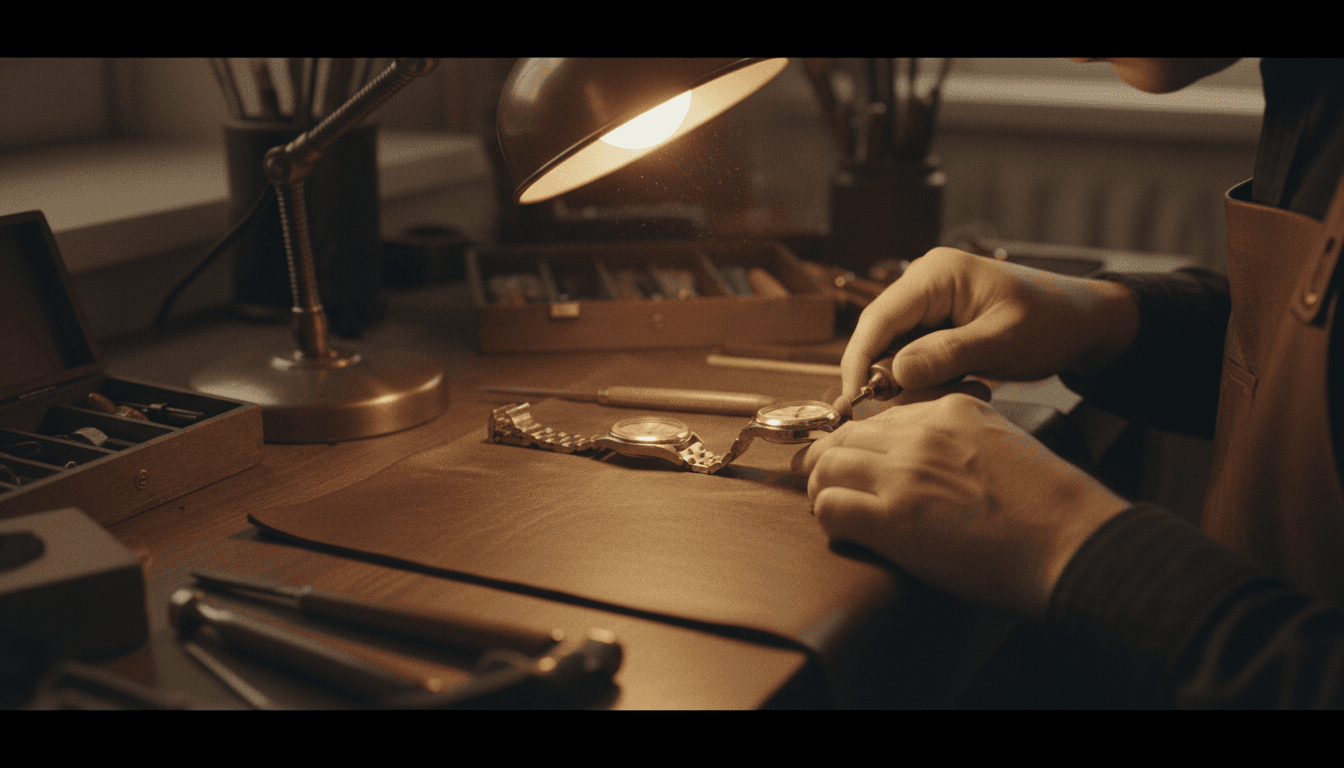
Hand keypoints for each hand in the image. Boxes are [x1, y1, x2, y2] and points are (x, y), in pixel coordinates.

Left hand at [795, 392, 1129, 619]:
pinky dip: (827, 519)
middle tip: (821, 479)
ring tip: (828, 506)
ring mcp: (903, 473)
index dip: (859, 440)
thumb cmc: (1049, 505)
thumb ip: (959, 439)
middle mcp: (920, 433)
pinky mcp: (892, 518)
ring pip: (826, 465)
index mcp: (950, 410)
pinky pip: (830, 506)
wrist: (1070, 540)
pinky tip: (842, 531)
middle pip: (844, 435)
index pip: (880, 416)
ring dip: (821, 487)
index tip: (852, 457)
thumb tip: (930, 463)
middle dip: (827, 459)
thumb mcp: (1002, 443)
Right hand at [838, 248, 1139, 403]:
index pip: (879, 318)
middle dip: (882, 374)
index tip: (851, 399)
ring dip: (906, 380)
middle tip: (891, 411)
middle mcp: (925, 284)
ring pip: (894, 349)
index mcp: (936, 274)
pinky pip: (914, 356)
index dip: (859, 359)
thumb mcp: (1002, 341)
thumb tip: (895, 374)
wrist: (1084, 321)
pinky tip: (948, 389)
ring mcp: (930, 304)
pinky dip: (923, 379)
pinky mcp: (937, 325)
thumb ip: (948, 355)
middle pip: (879, 334)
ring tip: (940, 396)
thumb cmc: (1052, 321)